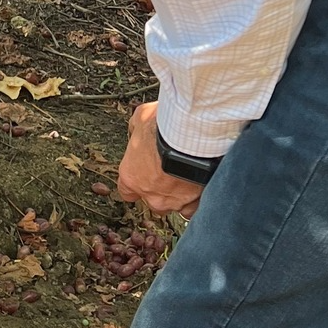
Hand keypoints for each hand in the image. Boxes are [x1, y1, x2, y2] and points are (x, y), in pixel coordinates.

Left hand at [117, 101, 206, 217]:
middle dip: (160, 189)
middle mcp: (150, 194)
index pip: (127, 191)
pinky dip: (197, 200)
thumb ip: (137, 128)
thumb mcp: (141, 117)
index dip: (136, 183)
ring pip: (173, 205)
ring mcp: (172, 201)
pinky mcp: (193, 203)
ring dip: (179, 194)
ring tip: (188, 177)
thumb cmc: (166, 127)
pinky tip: (201, 188)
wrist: (193, 136)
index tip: (144, 175)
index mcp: (132, 177)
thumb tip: (137, 127)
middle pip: (152, 200)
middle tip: (170, 170)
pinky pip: (193, 210)